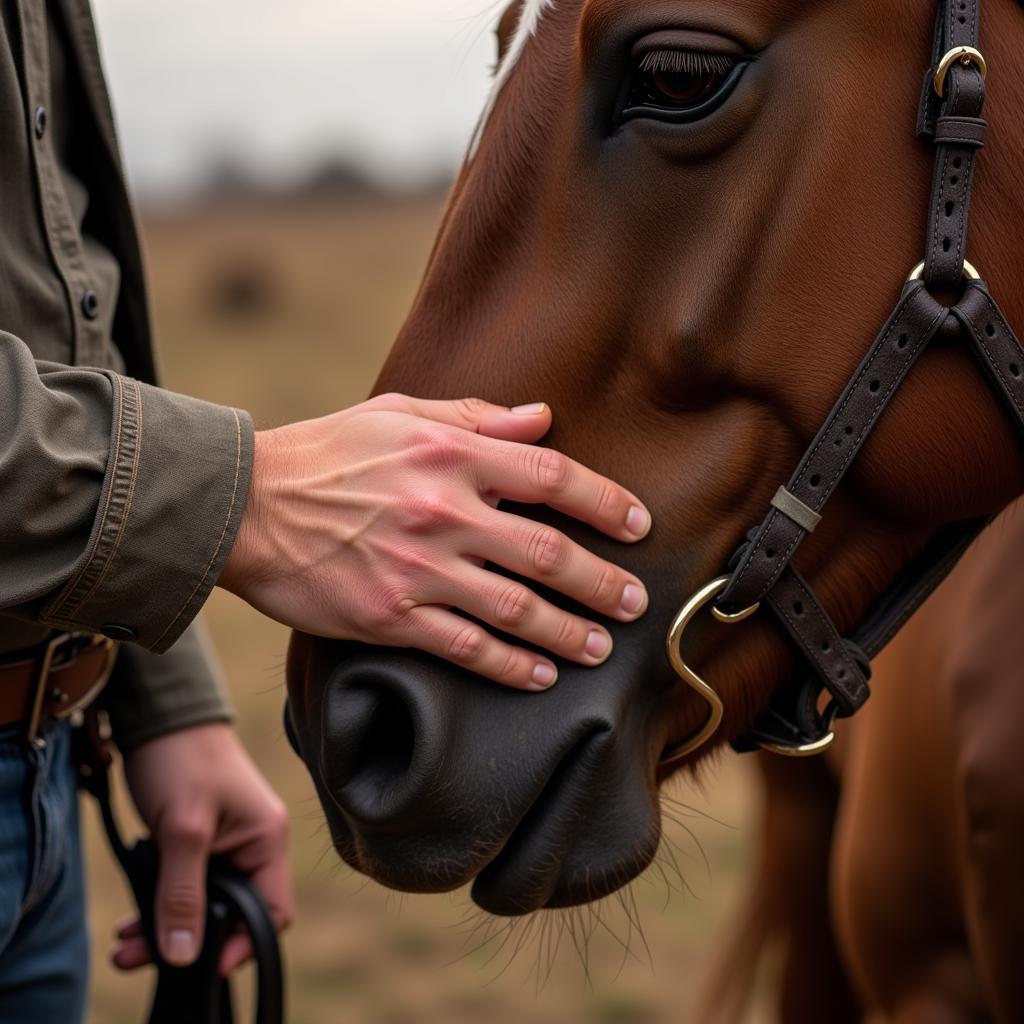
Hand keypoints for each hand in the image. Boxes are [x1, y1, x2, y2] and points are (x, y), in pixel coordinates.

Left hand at [112, 723, 291, 974]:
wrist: (161, 716)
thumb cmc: (182, 759)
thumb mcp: (181, 830)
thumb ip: (182, 893)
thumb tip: (184, 955)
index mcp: (268, 838)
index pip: (272, 911)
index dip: (242, 944)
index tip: (199, 965)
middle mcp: (255, 843)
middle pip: (234, 912)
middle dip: (189, 940)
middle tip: (138, 956)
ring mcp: (229, 842)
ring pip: (205, 902)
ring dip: (167, 926)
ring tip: (125, 945)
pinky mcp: (202, 840)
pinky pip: (189, 885)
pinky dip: (162, 904)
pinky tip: (132, 920)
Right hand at [219, 394, 651, 690]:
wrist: (244, 506)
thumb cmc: (326, 453)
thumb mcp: (398, 414)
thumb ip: (474, 417)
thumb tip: (541, 416)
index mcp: (449, 455)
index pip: (550, 476)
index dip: (604, 502)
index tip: (638, 524)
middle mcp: (443, 512)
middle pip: (546, 552)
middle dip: (602, 581)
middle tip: (636, 601)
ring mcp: (418, 570)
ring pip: (516, 609)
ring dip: (569, 632)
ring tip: (602, 648)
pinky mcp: (391, 617)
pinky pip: (466, 648)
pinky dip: (510, 665)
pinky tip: (539, 676)